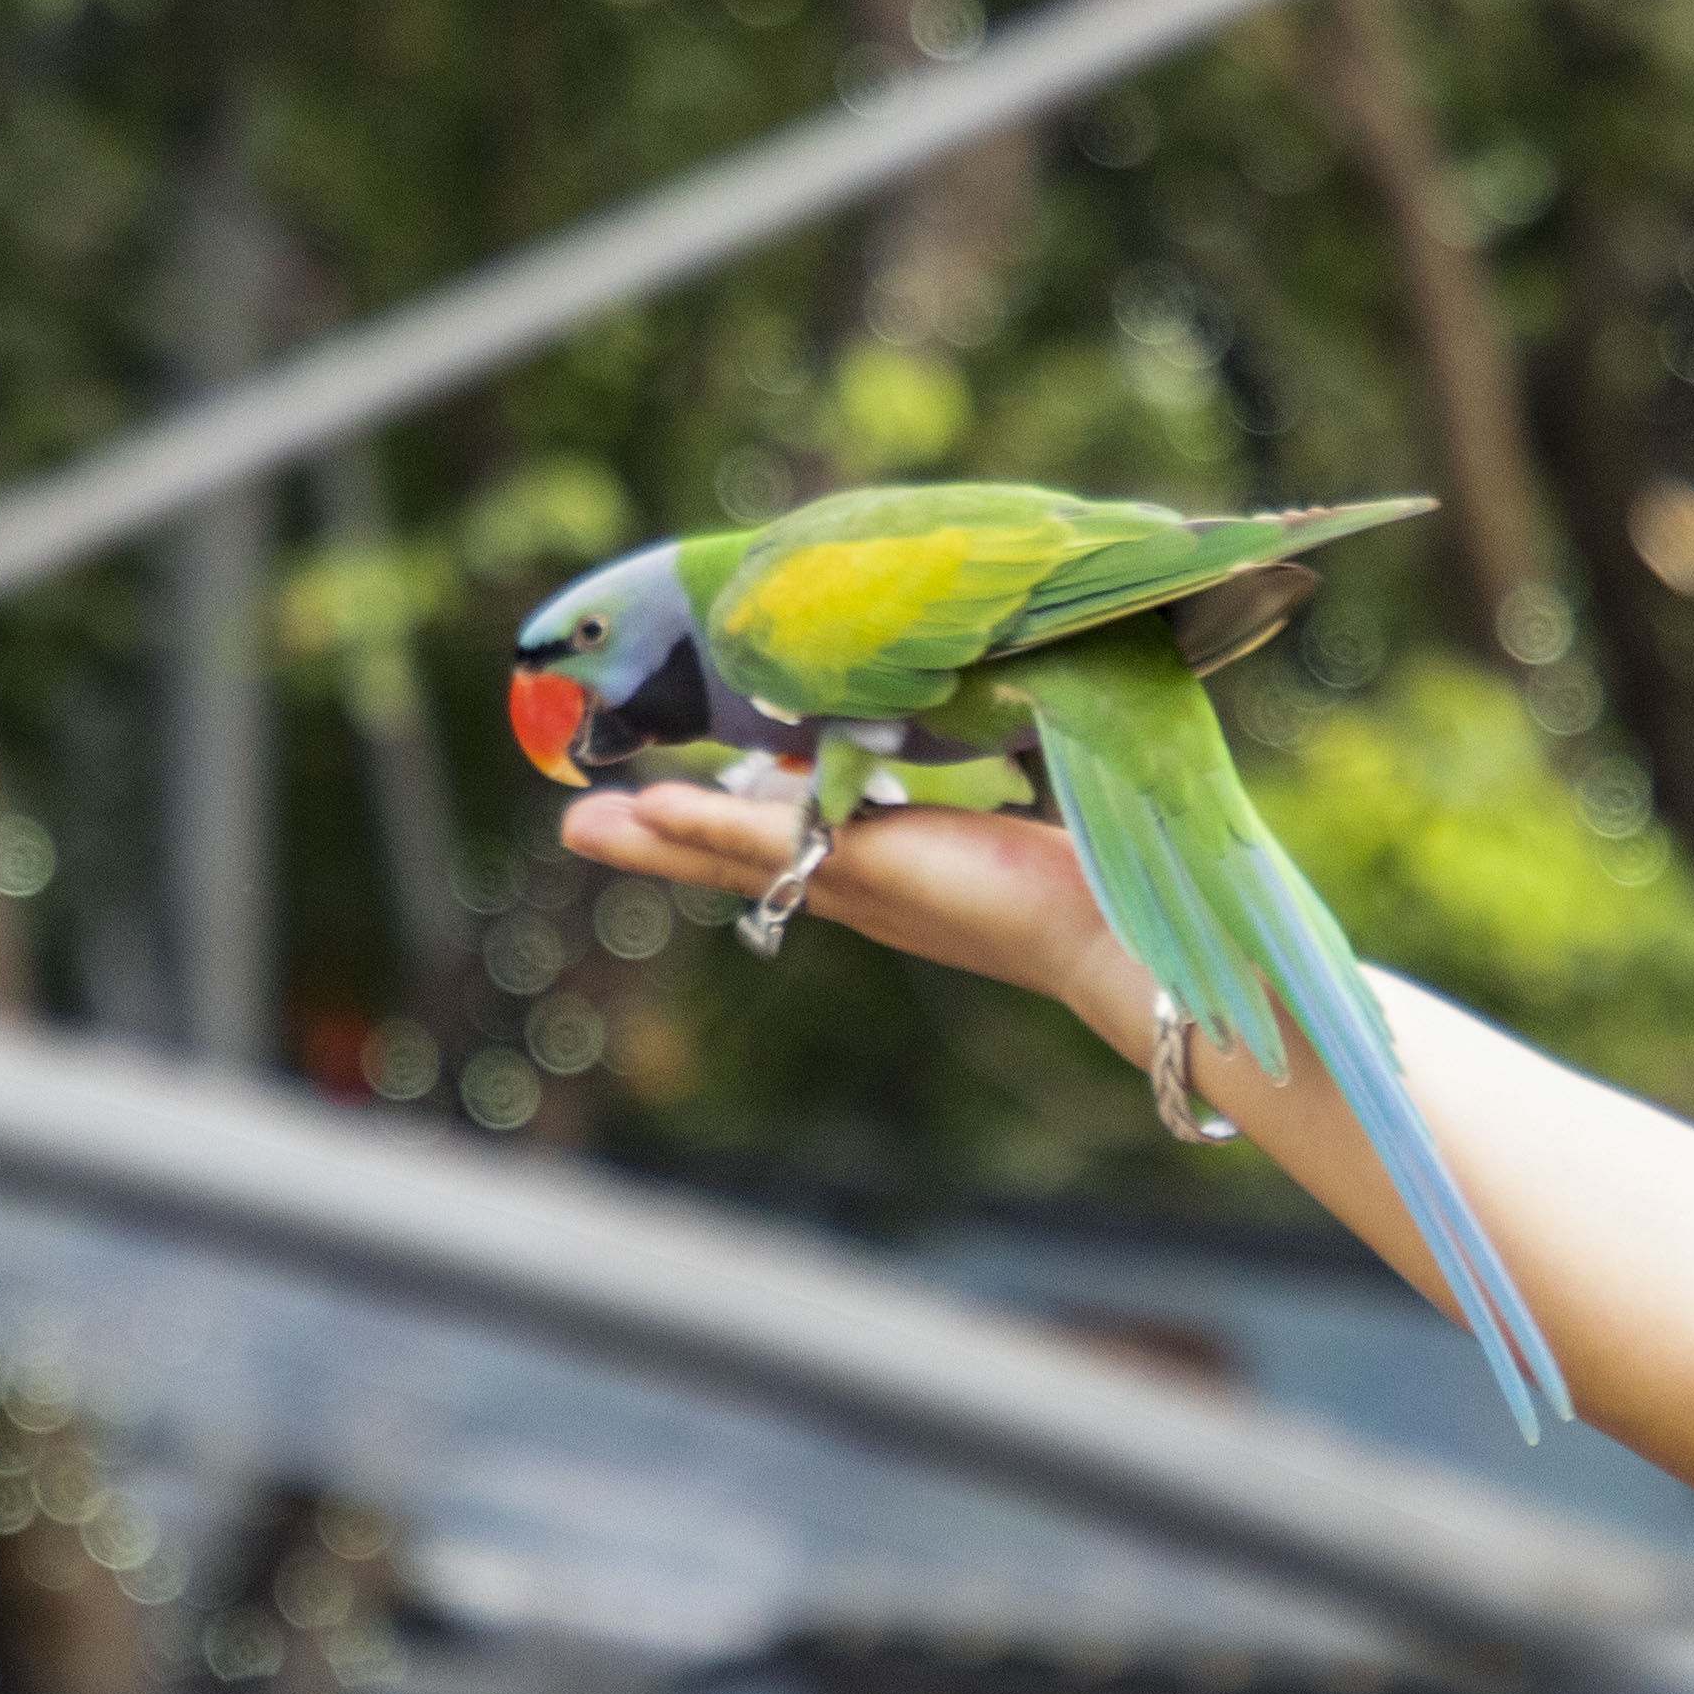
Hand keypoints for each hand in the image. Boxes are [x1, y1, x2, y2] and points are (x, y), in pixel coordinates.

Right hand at [555, 780, 1145, 1026]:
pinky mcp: (867, 867)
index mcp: (880, 877)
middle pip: (733, 864)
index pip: (779, 852)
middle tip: (582, 826)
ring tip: (585, 825)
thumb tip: (960, 756)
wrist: (1112, 938)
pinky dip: (707, 826)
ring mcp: (853, 883)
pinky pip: (767, 842)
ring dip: (658, 839)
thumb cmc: (1078, 885)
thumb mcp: (1002, 833)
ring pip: (734, 856)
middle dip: (657, 846)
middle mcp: (854, 889)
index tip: (661, 807)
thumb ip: (965, 814)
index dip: (716, 830)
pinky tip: (653, 812)